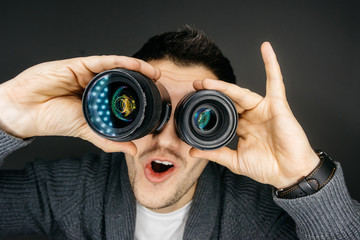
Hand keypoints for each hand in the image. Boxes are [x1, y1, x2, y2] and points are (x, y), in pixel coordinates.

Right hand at [0, 56, 159, 154]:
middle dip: (143, 79)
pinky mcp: (79, 64)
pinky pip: (105, 61)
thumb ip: (109, 139)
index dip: (140, 93)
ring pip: (117, 67)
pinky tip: (137, 66)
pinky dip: (122, 62)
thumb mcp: (88, 131)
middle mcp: (94, 83)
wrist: (26, 111)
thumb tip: (133, 150)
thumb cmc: (52, 119)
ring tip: (154, 73)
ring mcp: (88, 73)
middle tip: (160, 83)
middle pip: (123, 78)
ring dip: (138, 68)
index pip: (122, 93)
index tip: (156, 97)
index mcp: (97, 98)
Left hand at [191, 42, 319, 188]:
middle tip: (196, 85)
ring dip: (225, 86)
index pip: (224, 111)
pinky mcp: (278, 105)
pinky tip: (266, 49)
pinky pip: (275, 82)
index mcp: (243, 126)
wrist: (289, 174)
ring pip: (243, 92)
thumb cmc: (267, 167)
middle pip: (230, 99)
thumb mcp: (235, 160)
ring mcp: (264, 109)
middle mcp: (252, 115)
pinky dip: (272, 64)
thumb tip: (193, 151)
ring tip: (208, 82)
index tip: (195, 100)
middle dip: (213, 91)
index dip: (211, 105)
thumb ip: (215, 153)